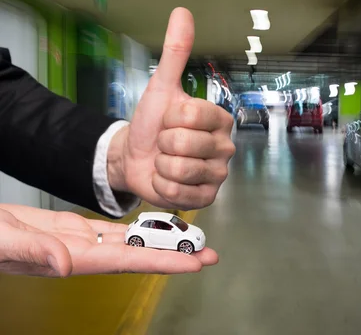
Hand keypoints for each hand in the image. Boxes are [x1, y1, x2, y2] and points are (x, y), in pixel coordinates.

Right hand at [0, 204, 217, 276]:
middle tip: (209, 254)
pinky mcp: (73, 230)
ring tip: (191, 241)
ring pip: (130, 243)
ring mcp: (79, 243)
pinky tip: (152, 228)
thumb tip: (64, 264)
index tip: (193, 263)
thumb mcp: (4, 240)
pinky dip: (135, 229)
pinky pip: (112, 232)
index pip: (127, 262)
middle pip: (139, 255)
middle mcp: (83, 255)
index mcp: (72, 259)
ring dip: (161, 242)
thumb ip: (34, 250)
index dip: (162, 261)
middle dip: (175, 256)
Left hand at [108, 8, 234, 209]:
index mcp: (219, 119)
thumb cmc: (152, 122)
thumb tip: (182, 12)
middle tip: (164, 143)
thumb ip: (175, 52)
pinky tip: (167, 179)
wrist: (134, 156)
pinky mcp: (208, 197)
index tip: (167, 120)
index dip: (168, 118)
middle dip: (162, 143)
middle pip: (183, 144)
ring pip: (179, 169)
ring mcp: (218, 174)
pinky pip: (179, 192)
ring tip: (165, 161)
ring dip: (161, 165)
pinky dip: (163, 186)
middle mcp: (225, 147)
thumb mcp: (161, 86)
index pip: (189, 115)